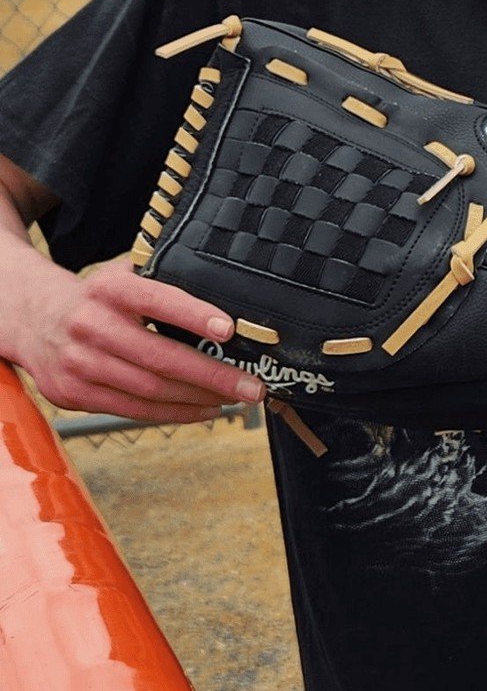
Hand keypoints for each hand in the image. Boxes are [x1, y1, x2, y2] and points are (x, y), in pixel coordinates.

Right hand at [12, 256, 261, 421]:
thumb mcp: (121, 277)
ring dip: (199, 398)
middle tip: (251, 385)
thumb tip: (227, 300)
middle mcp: (90, 325)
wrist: (32, 320)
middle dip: (213, 375)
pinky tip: (204, 409)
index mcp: (108, 289)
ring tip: (234, 399)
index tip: (229, 329)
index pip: (155, 299)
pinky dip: (175, 413)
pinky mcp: (74, 394)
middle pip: (160, 358)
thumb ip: (161, 283)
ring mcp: (79, 364)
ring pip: (150, 389)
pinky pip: (134, 410)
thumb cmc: (96, 300)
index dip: (193, 314)